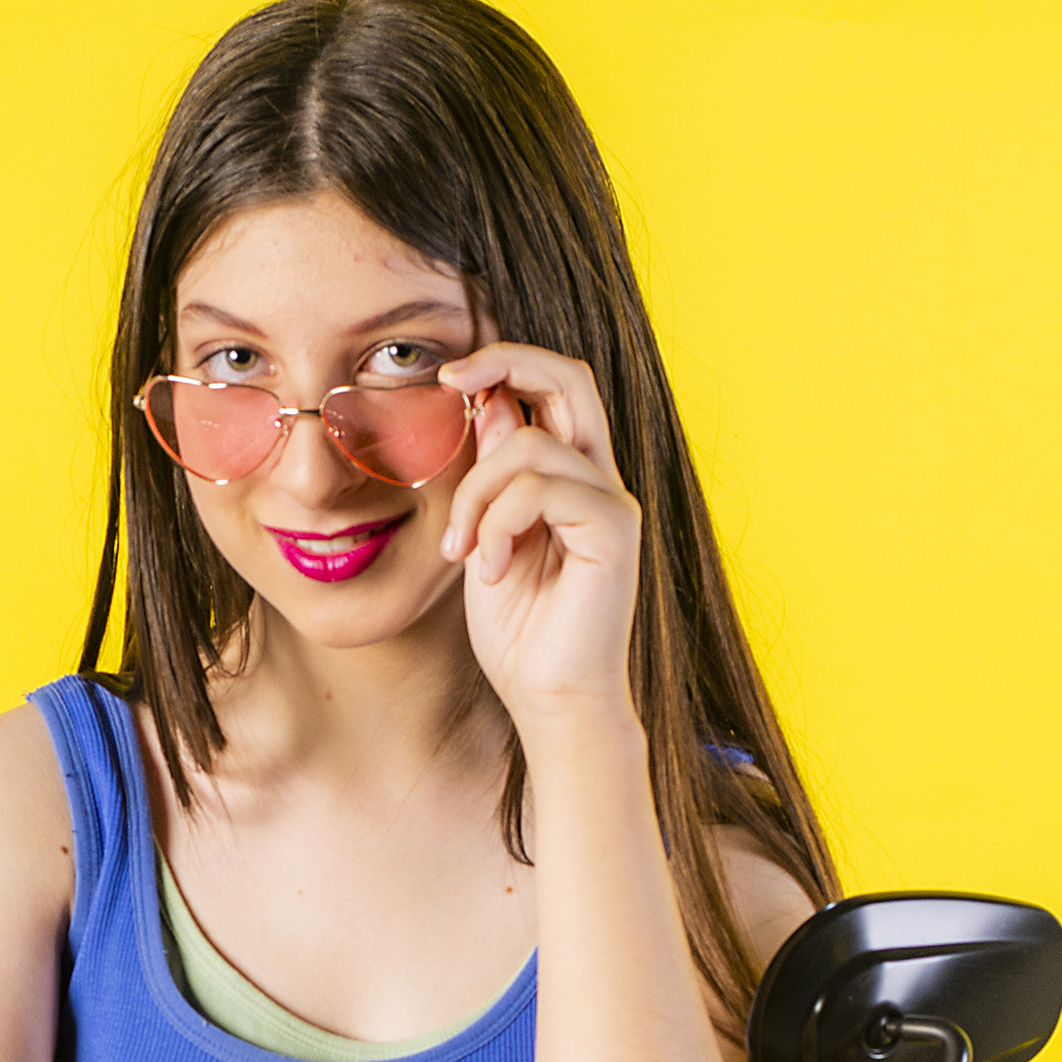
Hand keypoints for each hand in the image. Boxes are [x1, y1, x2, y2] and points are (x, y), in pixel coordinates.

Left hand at [437, 346, 642, 731]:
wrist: (549, 700)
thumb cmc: (518, 632)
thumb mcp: (485, 537)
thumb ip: (491, 475)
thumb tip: (485, 404)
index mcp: (570, 476)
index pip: (552, 387)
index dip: (504, 363)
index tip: (446, 379)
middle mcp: (599, 479)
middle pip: (569, 377)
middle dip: (505, 361)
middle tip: (448, 382)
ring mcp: (612, 502)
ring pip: (530, 447)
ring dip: (474, 495)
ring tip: (461, 552)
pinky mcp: (616, 530)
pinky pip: (541, 490)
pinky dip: (498, 525)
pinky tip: (489, 571)